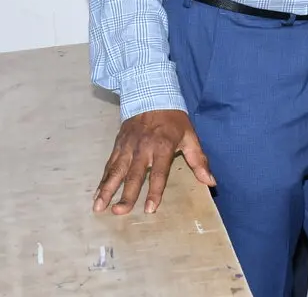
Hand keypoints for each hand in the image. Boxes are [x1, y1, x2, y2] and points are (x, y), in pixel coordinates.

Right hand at [93, 108, 214, 215]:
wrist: (151, 95)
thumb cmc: (173, 120)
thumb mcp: (190, 136)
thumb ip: (199, 161)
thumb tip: (210, 182)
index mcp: (162, 147)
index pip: (159, 173)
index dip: (155, 191)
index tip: (149, 209)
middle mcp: (143, 148)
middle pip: (134, 175)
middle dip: (126, 195)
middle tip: (119, 212)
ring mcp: (128, 147)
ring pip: (116, 171)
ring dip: (107, 189)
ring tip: (98, 207)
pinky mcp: (118, 145)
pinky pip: (109, 165)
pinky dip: (103, 179)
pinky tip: (97, 194)